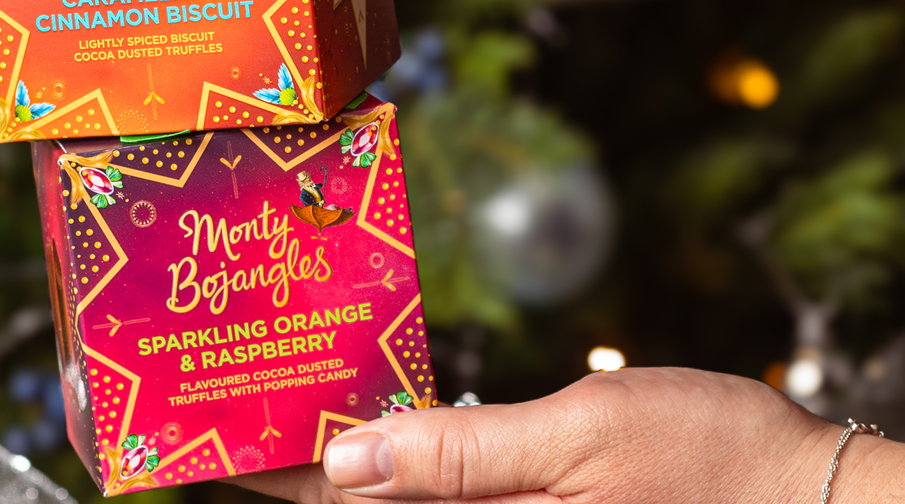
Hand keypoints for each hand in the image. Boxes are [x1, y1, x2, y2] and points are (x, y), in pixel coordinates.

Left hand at [234, 366, 904, 503]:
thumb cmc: (710, 464)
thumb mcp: (582, 439)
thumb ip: (461, 456)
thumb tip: (348, 457)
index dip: (263, 478)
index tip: (193, 446)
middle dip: (291, 470)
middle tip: (220, 410)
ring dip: (344, 467)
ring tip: (280, 411)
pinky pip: (448, 503)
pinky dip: (404, 470)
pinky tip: (382, 432)